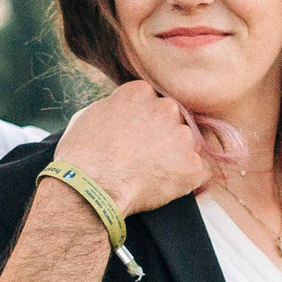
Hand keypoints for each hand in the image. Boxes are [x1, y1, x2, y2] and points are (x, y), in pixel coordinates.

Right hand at [56, 79, 210, 214]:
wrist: (90, 188)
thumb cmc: (81, 156)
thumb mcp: (89, 115)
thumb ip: (114, 107)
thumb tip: (121, 112)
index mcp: (140, 92)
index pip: (153, 103)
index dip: (146, 123)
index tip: (138, 138)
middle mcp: (165, 108)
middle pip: (175, 120)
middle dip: (164, 137)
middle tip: (146, 158)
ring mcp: (181, 136)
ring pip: (188, 145)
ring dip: (176, 158)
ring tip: (152, 176)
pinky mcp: (191, 165)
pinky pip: (200, 172)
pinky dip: (188, 181)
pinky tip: (168, 187)